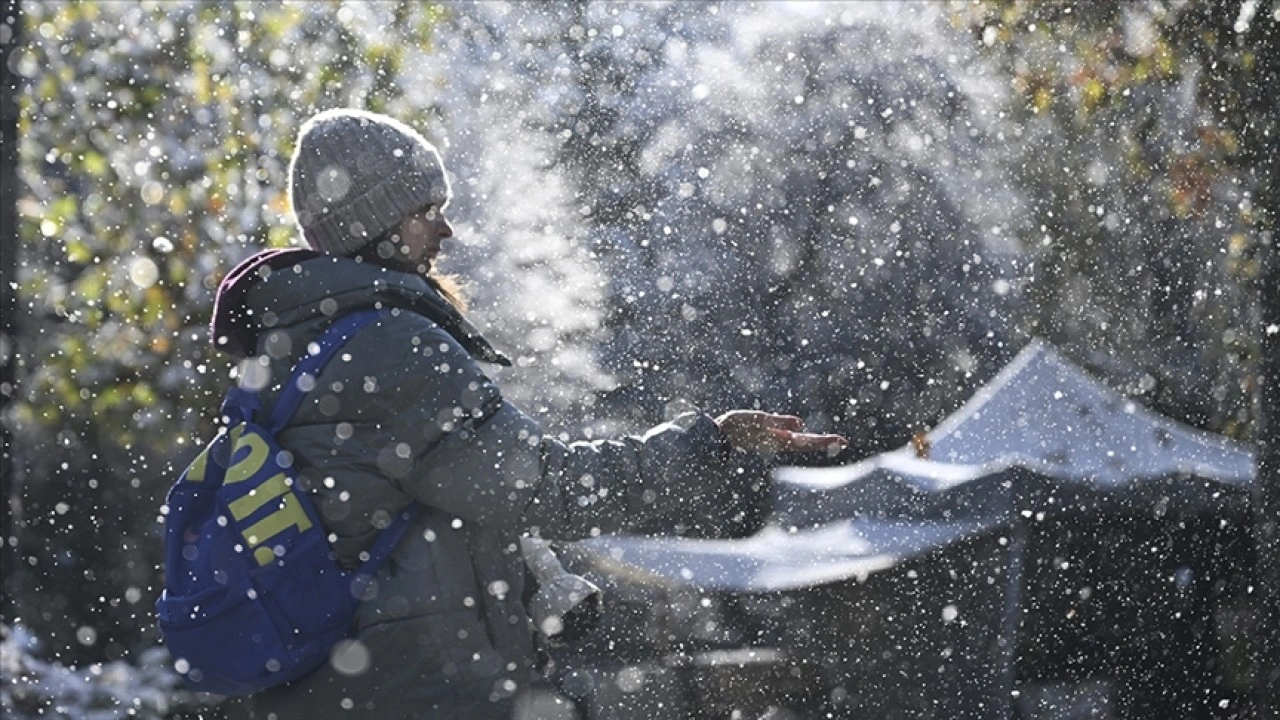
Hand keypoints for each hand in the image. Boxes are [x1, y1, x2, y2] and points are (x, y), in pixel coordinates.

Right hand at [714, 410, 847, 454]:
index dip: (825, 441)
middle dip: (824, 442)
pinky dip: (801, 439)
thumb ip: (780, 422)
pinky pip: (789, 440)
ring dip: (815, 441)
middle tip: (843, 441)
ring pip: (799, 443)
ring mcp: (773, 442)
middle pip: (807, 444)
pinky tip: (802, 436)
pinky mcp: (767, 439)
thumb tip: (801, 424)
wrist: (718, 437)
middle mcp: (779, 443)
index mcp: (780, 440)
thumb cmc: (736, 426)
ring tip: (829, 440)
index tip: (843, 441)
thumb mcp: (759, 420)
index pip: (808, 441)